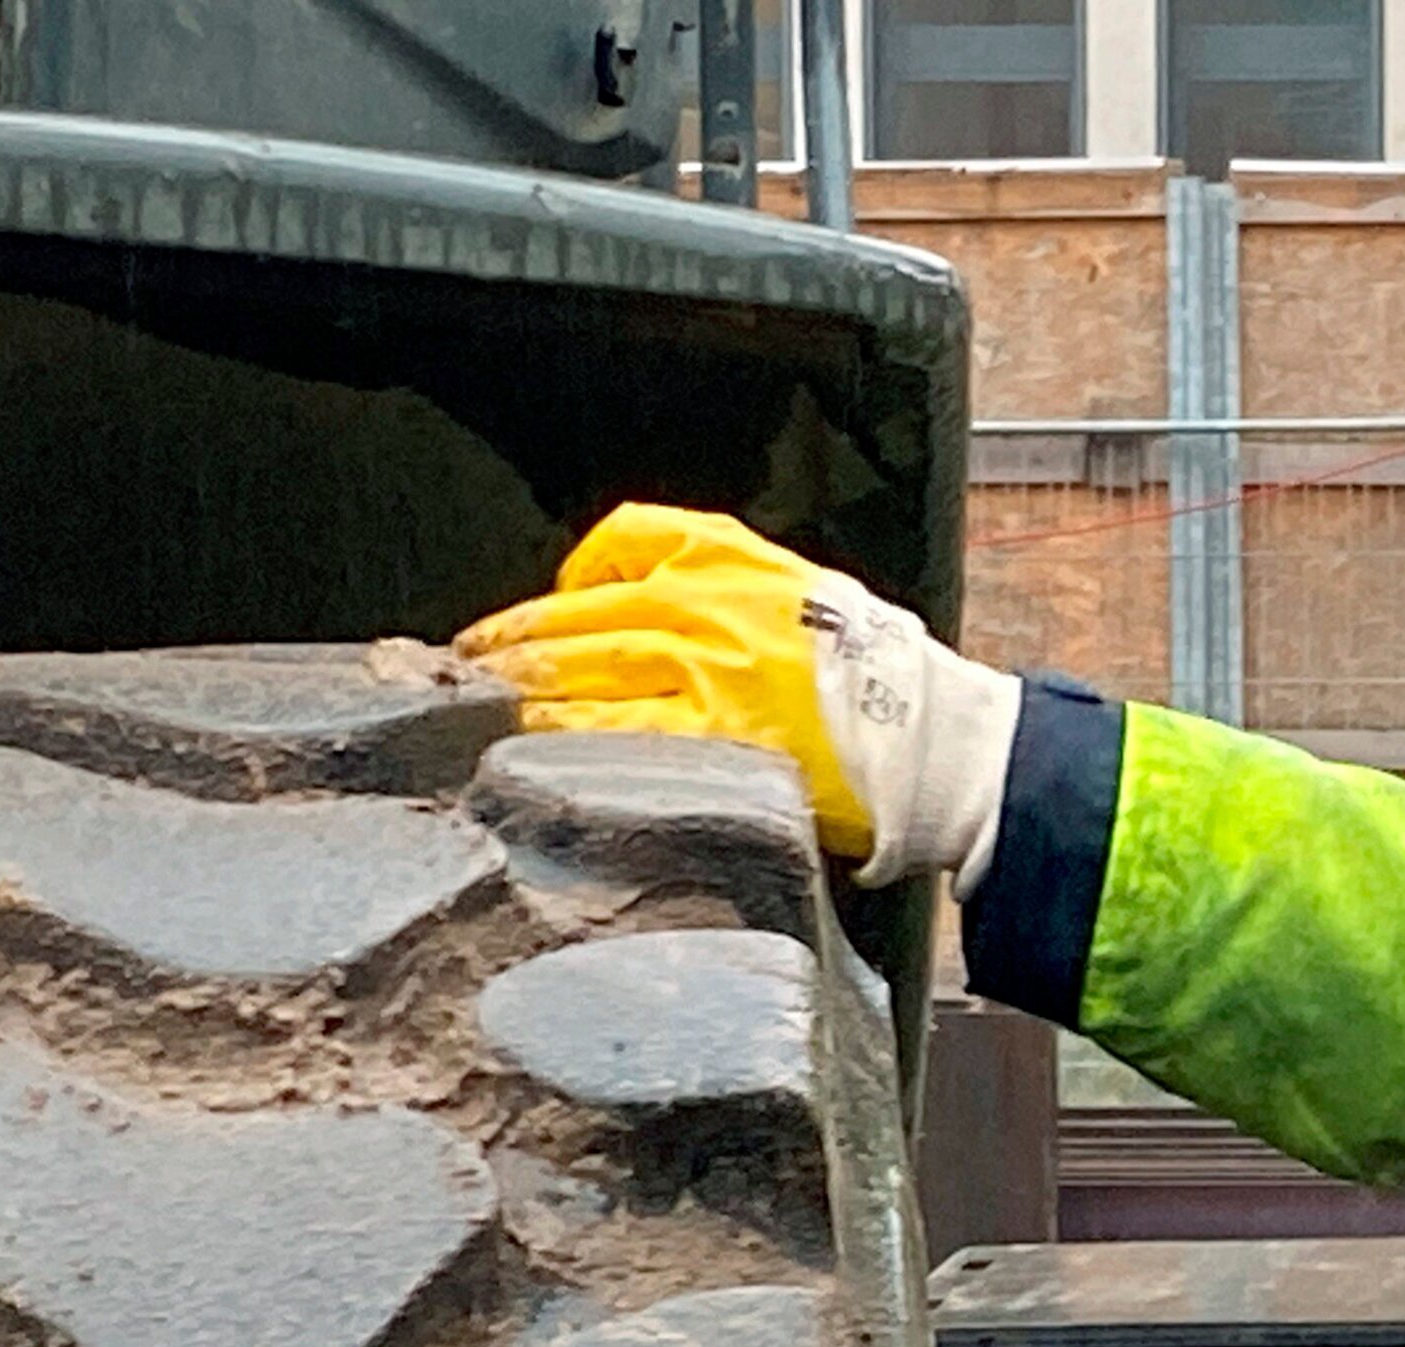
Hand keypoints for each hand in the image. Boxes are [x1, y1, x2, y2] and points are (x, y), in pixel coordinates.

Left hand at [455, 505, 1019, 887]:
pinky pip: (609, 730)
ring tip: (486, 706)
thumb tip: (654, 605)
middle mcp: (708, 604)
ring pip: (582, 665)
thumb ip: (732, 585)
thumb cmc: (878, 676)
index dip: (570, 577)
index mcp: (734, 562)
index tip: (547, 606)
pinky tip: (532, 746)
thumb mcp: (806, 592)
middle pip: (581, 613)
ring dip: (522, 685)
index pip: (625, 541)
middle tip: (472, 666)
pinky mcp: (706, 736)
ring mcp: (702, 671)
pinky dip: (559, 735)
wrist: (931, 740)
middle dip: (514, 641)